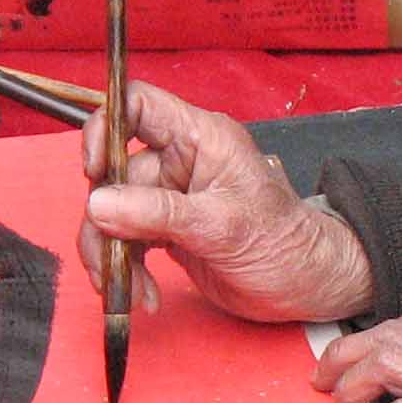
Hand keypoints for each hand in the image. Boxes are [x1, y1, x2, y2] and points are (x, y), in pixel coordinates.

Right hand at [80, 82, 375, 323]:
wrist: (306, 286)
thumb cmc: (284, 243)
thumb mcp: (221, 226)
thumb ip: (158, 213)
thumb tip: (98, 204)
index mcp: (200, 139)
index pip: (137, 105)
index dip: (105, 127)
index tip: (94, 170)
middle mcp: (180, 161)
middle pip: (113, 171)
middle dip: (103, 219)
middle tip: (109, 262)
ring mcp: (169, 197)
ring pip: (112, 213)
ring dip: (110, 255)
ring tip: (129, 294)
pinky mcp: (165, 231)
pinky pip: (125, 242)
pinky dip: (125, 271)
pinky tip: (143, 297)